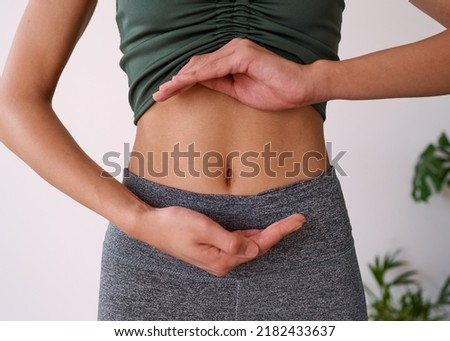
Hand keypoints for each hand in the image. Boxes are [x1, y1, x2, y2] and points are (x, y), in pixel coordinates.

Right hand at [134, 205, 304, 276]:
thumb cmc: (174, 225)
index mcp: (222, 259)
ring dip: (267, 234)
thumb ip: (231, 240)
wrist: (150, 225)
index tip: (297, 220)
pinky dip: (252, 235)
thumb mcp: (204, 229)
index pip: (259, 245)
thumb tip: (255, 248)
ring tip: (286, 223)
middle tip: (297, 219)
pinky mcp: (212, 248)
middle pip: (257, 247)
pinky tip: (260, 230)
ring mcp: (217, 256)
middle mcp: (222, 261)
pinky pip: (238, 243)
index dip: (280, 232)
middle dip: (278, 232)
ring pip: (249, 245)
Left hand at [153, 38, 321, 110]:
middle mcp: (233, 50)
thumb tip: (199, 84)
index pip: (202, 69)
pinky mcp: (244, 55)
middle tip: (159, 94)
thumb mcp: (239, 92)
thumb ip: (220, 84)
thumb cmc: (275, 91)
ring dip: (181, 79)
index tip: (167, 94)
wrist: (300, 89)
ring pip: (202, 65)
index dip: (183, 81)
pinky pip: (216, 67)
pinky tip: (183, 84)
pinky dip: (198, 76)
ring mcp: (238, 50)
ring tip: (165, 91)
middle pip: (197, 65)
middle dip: (176, 80)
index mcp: (232, 58)